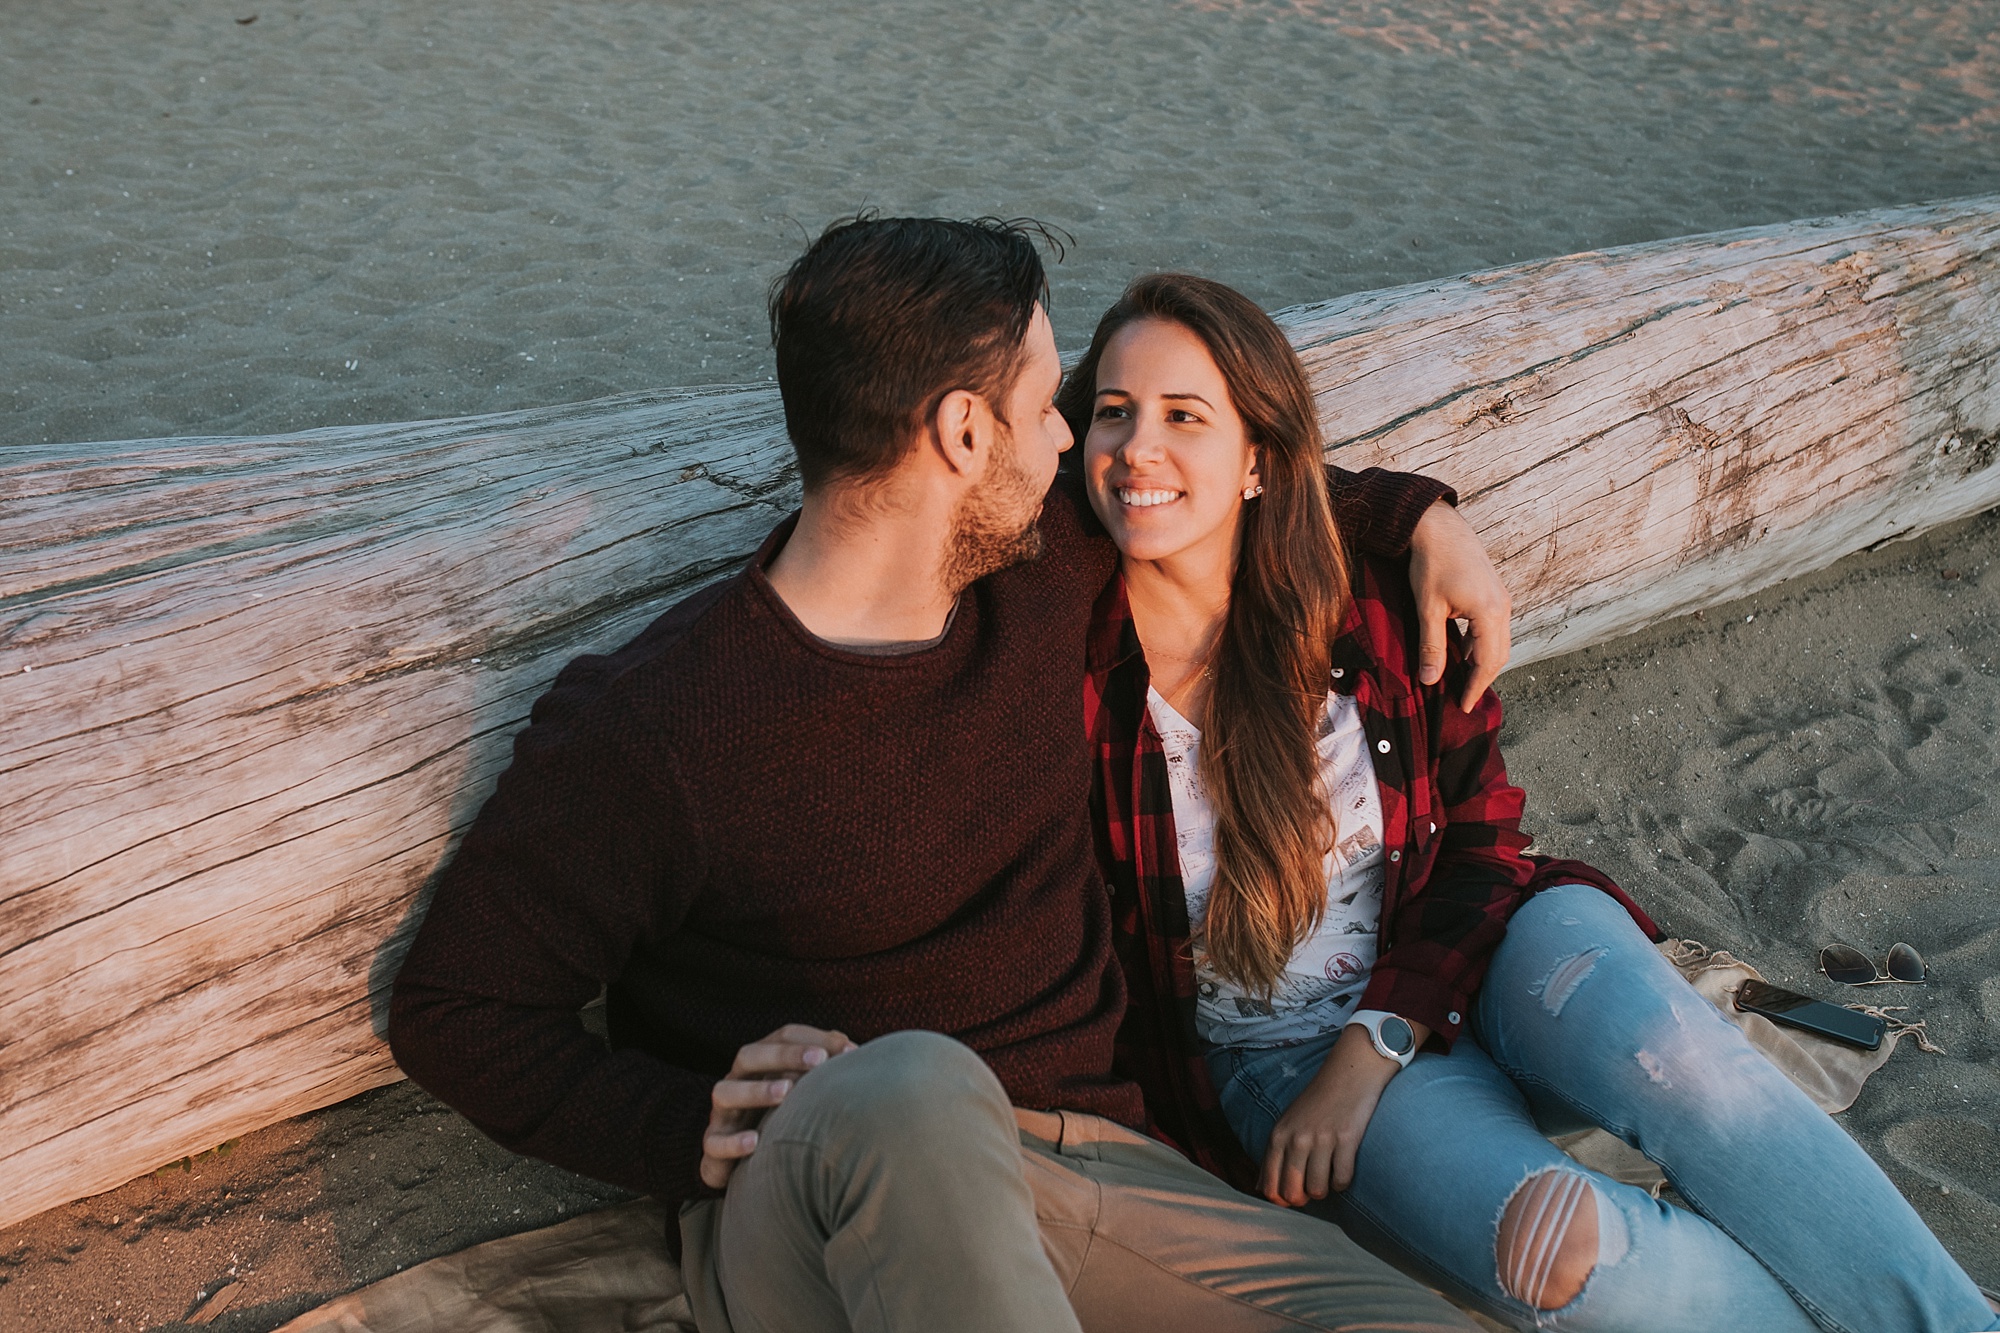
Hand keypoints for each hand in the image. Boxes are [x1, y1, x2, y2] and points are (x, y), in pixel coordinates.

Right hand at [698, 1023, 855, 1188]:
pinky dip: (733, 1142)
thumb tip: (851, 1048)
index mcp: (760, 1062)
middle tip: (819, 1059)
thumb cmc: (778, 1114)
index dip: (811, 1038)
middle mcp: (737, 1080)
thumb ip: (823, 1066)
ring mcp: (722, 1112)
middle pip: (749, 1055)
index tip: (846, 1049)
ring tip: (785, 1092)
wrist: (740, 1160)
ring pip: (725, 1093)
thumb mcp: (799, 1086)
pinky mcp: (712, 1145)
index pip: (781, 1037)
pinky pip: (715, 1142)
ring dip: (756, 1090)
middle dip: (784, 1054)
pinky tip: (755, 1141)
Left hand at [1260, 1022, 1417, 1205]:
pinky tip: (1343, 1168)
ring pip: (1318, 1190)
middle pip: (1292, 1193)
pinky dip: (1343, 1182)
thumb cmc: (1316, 1102)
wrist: (1349, 1074)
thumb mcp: (1286, 1124)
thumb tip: (1259, 1190)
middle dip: (1303, 1199)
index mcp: (1278, 1136)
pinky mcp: (1347, 1140)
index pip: (1269, 1186)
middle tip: (1312, 1188)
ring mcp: (1322, 1140)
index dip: (1281, 1200)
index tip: (1293, 1196)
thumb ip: (1272, 1156)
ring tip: (1328, 1174)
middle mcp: (1296, 1139)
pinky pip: (1342, 1180)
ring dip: (1325, 1189)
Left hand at [1407, 500, 1510, 710]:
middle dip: (1482, 679)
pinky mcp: (1494, 593)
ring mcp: (1502, 599)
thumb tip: (1430, 681)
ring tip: (1463, 682)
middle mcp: (1503, 606)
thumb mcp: (1428, 608)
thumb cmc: (1432, 562)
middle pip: (1499, 655)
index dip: (1475, 686)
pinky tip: (1465, 654)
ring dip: (1483, 663)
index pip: (1488, 662)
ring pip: (1498, 642)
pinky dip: (1483, 646)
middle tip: (1463, 698)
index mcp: (1490, 612)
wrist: (1438, 525)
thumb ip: (1431, 646)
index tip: (1464, 705)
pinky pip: (1494, 629)